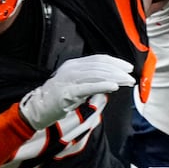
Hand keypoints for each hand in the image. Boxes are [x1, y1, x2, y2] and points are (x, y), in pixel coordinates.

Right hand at [19, 54, 134, 128]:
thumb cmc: (56, 98)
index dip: (115, 62)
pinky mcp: (68, 93)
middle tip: (131, 77)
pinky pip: (89, 87)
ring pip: (97, 74)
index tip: (128, 67)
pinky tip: (114, 87)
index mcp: (73, 64)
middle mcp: (71, 69)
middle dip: (118, 70)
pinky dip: (103, 86)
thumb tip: (110, 79)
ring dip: (115, 78)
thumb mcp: (74, 83)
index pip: (98, 59)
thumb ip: (89, 79)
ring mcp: (68, 80)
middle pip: (99, 66)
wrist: (37, 109)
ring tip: (127, 82)